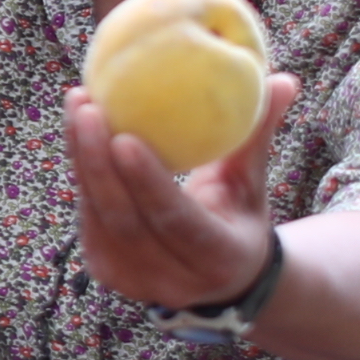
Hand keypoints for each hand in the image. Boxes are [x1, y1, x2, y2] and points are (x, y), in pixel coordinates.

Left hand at [65, 71, 302, 314]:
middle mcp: (172, 280)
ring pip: (96, 217)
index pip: (176, 220)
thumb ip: (259, 135)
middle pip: (124, 219)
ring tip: (77, 104)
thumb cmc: (238, 216)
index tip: (125, 137)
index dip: (148, 183)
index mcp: (219, 258)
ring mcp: (133, 280)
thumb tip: (284, 79)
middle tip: (89, 106)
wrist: (218, 277)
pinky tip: (75, 129)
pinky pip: (86, 217)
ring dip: (79, 159)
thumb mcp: (251, 183)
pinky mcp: (105, 270)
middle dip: (97, 162)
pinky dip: (78, 172)